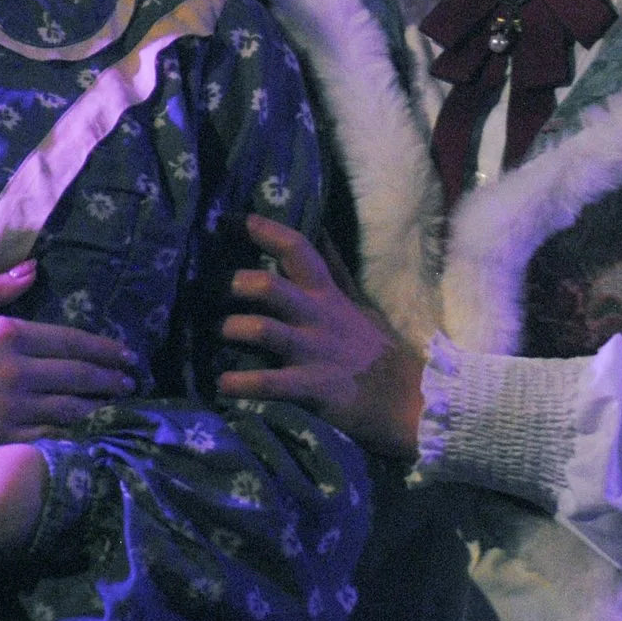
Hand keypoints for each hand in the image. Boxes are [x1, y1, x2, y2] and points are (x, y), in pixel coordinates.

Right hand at [0, 262, 138, 449]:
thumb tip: (33, 269)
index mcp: (7, 333)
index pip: (70, 340)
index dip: (103, 348)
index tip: (126, 354)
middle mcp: (16, 370)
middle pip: (77, 375)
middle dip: (109, 378)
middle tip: (132, 381)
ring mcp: (8, 406)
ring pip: (68, 407)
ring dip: (97, 406)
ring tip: (117, 406)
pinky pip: (44, 434)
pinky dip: (69, 433)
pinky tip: (85, 433)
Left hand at [217, 215, 425, 457]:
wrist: (409, 401)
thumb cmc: (375, 350)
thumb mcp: (358, 302)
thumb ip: (335, 270)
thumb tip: (321, 230)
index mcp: (327, 295)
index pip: (297, 249)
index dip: (265, 231)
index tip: (233, 219)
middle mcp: (317, 317)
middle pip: (271, 287)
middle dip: (238, 283)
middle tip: (212, 290)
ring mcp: (314, 352)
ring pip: (265, 330)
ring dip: (233, 329)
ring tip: (215, 333)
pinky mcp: (314, 388)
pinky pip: (272, 383)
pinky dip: (242, 383)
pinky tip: (221, 384)